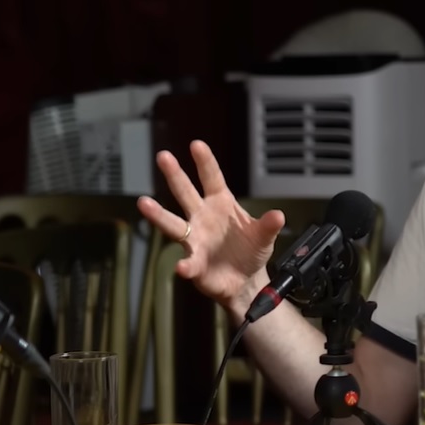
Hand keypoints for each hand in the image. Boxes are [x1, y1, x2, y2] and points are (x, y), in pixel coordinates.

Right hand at [136, 140, 284, 312]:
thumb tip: (279, 216)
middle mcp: (202, 217)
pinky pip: (188, 262)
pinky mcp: (194, 262)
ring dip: (158, 214)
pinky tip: (182, 267)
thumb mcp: (264, 237)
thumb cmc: (250, 251)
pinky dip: (185, 265)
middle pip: (185, 192)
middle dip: (174, 174)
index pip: (212, 178)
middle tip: (163, 156)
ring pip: (173, 223)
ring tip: (145, 203)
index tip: (196, 144)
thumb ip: (269, 226)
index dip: (205, 162)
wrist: (245, 280)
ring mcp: (195, 239)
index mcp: (220, 204)